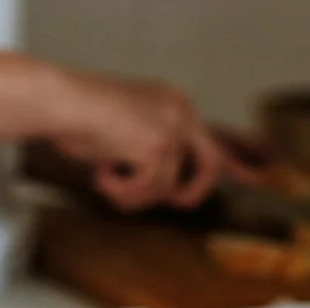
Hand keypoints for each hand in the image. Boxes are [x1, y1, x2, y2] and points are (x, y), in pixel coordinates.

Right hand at [52, 75, 255, 211]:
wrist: (58, 102)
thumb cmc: (79, 116)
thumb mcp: (126, 131)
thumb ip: (153, 153)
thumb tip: (168, 189)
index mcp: (174, 104)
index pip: (212, 141)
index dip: (233, 164)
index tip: (252, 181)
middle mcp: (180, 112)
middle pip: (210, 165)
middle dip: (194, 192)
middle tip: (174, 204)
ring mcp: (171, 129)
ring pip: (166, 188)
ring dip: (134, 195)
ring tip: (106, 179)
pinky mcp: (159, 147)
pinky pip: (148, 191)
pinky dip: (122, 193)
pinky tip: (102, 175)